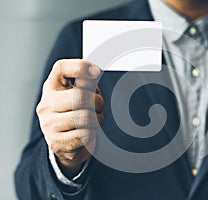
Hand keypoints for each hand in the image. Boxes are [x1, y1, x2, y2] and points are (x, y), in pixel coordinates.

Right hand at [36, 59, 103, 177]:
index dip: (80, 67)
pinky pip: (85, 135)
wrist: (64, 143)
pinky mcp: (57, 142)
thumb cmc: (73, 114)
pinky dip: (93, 134)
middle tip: (99, 107)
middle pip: (80, 96)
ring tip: (95, 120)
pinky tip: (89, 132)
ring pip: (85, 117)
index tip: (95, 71)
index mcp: (52, 87)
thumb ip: (86, 83)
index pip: (61, 68)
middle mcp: (47, 104)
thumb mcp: (78, 95)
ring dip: (97, 119)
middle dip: (98, 102)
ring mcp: (49, 124)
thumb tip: (93, 73)